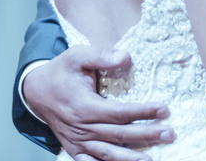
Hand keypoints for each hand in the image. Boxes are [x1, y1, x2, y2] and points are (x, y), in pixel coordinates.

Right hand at [22, 47, 174, 160]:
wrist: (35, 91)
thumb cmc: (60, 72)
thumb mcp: (77, 56)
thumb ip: (101, 56)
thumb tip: (126, 56)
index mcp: (84, 106)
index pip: (120, 112)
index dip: (144, 112)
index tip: (164, 109)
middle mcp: (81, 128)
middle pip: (119, 135)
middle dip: (146, 135)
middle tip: (170, 134)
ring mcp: (76, 142)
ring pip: (108, 154)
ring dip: (131, 158)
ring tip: (153, 159)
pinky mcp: (73, 149)